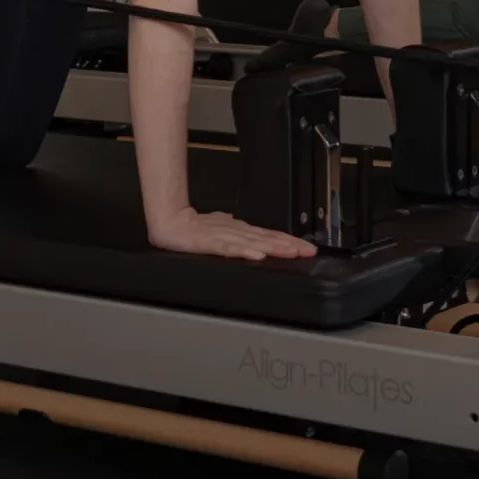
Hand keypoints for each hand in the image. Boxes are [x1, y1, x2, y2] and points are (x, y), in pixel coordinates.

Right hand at [147, 208, 317, 260]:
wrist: (169, 222)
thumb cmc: (193, 226)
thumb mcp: (220, 227)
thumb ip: (234, 229)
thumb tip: (246, 228)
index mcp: (241, 232)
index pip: (270, 236)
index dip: (289, 242)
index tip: (307, 248)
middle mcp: (237, 233)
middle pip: (268, 240)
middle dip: (289, 246)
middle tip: (308, 251)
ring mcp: (224, 238)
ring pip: (254, 244)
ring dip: (273, 248)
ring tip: (290, 253)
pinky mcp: (210, 244)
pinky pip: (229, 249)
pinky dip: (244, 252)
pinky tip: (257, 256)